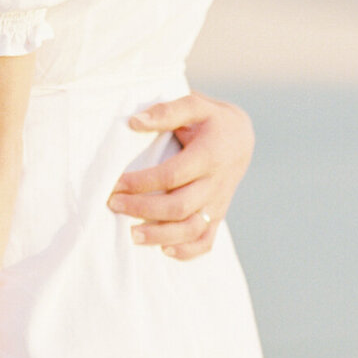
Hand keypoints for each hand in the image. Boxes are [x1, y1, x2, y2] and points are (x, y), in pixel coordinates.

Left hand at [108, 92, 254, 260]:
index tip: (116, 183)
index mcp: (208, 155)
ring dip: (161, 236)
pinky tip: (164, 251)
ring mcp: (218, 203)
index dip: (142, 182)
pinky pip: (206, 242)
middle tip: (114, 205)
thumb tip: (134, 122)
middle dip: (143, 209)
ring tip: (132, 236)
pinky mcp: (218, 217)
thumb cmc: (211, 120)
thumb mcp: (195, 105)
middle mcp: (215, 183)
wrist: (242, 139)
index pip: (172, 175)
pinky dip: (187, 252)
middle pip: (179, 206)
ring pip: (191, 229)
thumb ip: (166, 111)